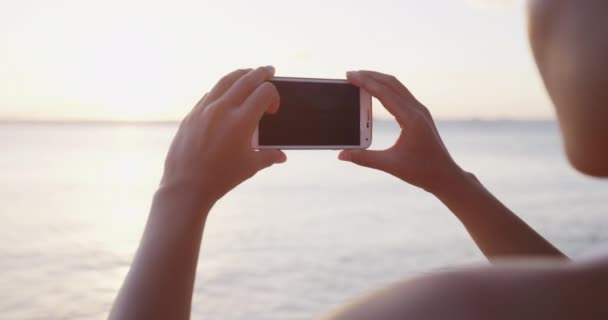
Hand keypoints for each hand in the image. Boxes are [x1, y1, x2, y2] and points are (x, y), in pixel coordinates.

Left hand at [161, 66, 285, 206]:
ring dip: (241, 74)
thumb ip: (269, 156)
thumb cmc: (221, 177)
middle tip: (270, 71)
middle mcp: (223, 109)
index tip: (273, 110)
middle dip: (261, 73)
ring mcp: (205, 109)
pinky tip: (227, 93)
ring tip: (250, 74)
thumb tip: (281, 156)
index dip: (274, 96)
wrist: (186, 186)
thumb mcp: (250, 166)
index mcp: (242, 121)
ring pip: (226, 80)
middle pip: (247, 79)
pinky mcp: (192, 114)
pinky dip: (223, 88)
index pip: (264, 92)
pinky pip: (211, 93)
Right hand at [339, 70, 463, 193]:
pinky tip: (376, 92)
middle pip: (391, 83)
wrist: (446, 176)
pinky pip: (401, 94)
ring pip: (397, 86)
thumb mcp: (390, 165)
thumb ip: (364, 159)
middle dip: (370, 76)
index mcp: (411, 119)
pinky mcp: (420, 115)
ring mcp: (420, 111)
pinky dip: (386, 89)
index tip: (350, 76)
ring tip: (360, 78)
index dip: (365, 82)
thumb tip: (341, 155)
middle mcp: (418, 110)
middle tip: (350, 74)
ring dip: (378, 80)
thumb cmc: (422, 171)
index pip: (385, 93)